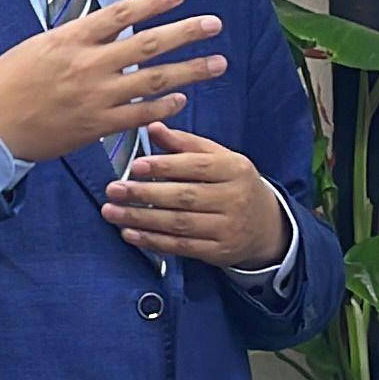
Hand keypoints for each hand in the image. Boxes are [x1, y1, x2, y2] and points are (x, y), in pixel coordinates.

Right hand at [0, 0, 226, 167]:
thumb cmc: (8, 82)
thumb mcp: (38, 47)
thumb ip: (76, 38)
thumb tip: (107, 29)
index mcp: (71, 39)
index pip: (121, 14)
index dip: (153, 2)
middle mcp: (88, 65)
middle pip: (148, 44)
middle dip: (186, 32)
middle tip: (214, 24)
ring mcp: (96, 97)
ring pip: (154, 80)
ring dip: (190, 71)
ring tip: (217, 63)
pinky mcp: (97, 126)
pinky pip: (140, 115)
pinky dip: (163, 106)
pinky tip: (182, 99)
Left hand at [102, 125, 289, 268]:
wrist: (266, 225)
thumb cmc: (234, 184)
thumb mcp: (218, 158)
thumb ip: (185, 144)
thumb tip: (153, 127)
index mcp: (235, 169)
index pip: (197, 166)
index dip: (165, 166)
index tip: (136, 166)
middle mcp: (235, 199)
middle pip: (184, 197)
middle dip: (145, 194)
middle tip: (114, 190)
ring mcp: (228, 228)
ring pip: (178, 224)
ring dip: (141, 219)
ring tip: (112, 212)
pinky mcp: (219, 252)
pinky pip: (181, 247)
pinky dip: (153, 241)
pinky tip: (130, 234)